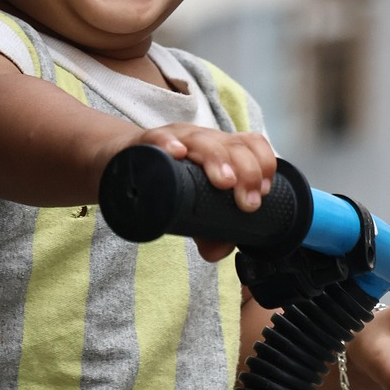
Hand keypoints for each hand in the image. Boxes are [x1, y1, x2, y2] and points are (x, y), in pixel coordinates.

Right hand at [138, 123, 276, 261]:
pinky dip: (168, 144)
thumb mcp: (193, 202)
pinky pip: (157, 138)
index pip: (251, 145)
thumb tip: (219, 251)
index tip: (262, 193)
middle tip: (246, 202)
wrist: (126, 158)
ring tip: (224, 182)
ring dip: (217, 159)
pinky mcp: (146, 142)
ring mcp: (175, 138)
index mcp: (220, 150)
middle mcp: (203, 140)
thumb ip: (209, 228)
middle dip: (247, 172)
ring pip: (201, 140)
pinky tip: (177, 153)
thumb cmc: (168, 176)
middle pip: (232, 144)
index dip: (263, 166)